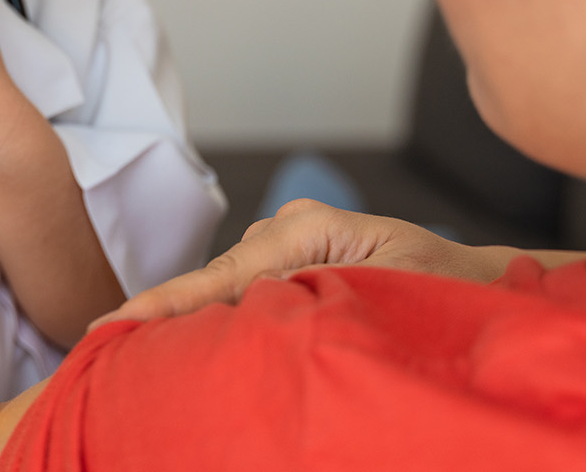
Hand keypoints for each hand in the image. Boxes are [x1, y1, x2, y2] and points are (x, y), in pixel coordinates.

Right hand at [92, 198, 526, 328]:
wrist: (476, 284)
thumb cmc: (444, 293)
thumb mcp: (385, 298)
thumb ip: (315, 301)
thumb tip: (253, 316)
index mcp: (308, 230)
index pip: (223, 275)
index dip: (164, 304)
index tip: (112, 327)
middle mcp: (288, 228)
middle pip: (213, 281)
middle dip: (167, 317)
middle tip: (108, 352)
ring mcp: (286, 242)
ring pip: (225, 288)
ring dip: (197, 323)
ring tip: (146, 356)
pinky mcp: (288, 262)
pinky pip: (243, 291)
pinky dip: (221, 319)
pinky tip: (194, 347)